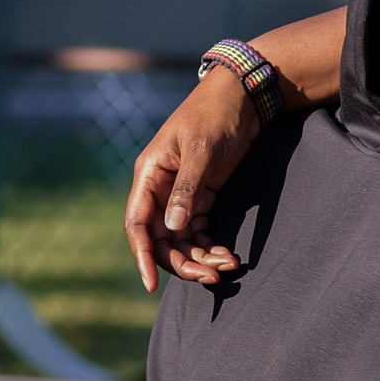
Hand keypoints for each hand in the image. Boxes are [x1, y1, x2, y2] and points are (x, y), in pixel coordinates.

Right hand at [121, 68, 263, 290]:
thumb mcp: (200, 149)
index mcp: (149, 175)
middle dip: (183, 262)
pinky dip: (211, 247)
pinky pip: (199, 232)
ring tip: (228, 267)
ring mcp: (181, 195)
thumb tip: (173, 227)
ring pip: (181, 240)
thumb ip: (187, 188)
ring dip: (201, 258)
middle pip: (161, 239)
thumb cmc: (214, 115)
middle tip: (211, 277)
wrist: (241, 97)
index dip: (142, 255)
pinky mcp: (202, 197)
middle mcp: (160, 189)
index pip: (138, 224)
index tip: (151, 283)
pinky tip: (229, 257)